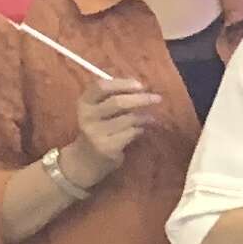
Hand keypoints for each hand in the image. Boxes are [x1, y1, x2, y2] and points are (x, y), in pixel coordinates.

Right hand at [62, 74, 165, 188]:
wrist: (84, 160)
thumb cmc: (97, 128)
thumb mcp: (97, 110)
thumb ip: (113, 96)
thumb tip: (140, 86)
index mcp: (84, 103)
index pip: (101, 86)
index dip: (122, 83)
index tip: (140, 85)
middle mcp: (87, 116)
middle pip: (117, 102)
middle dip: (141, 99)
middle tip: (157, 98)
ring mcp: (96, 133)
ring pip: (128, 119)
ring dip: (144, 117)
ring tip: (150, 118)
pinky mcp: (107, 147)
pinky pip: (131, 133)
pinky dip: (140, 130)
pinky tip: (141, 130)